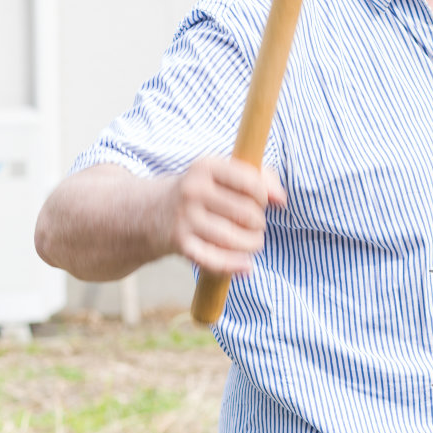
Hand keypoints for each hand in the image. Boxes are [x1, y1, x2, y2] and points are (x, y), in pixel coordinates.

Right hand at [160, 156, 285, 275]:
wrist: (151, 211)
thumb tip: (281, 200)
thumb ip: (261, 178)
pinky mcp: (181, 243)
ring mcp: (185, 217)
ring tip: (251, 241)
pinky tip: (246, 265)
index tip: (257, 201)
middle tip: (252, 224)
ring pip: (237, 239)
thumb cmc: (203, 192)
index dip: (263, 197)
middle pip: (248, 214)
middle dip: (259, 223)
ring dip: (252, 244)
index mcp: (206, 166)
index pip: (252, 184)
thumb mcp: (225, 174)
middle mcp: (193, 190)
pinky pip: (216, 260)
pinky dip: (235, 265)